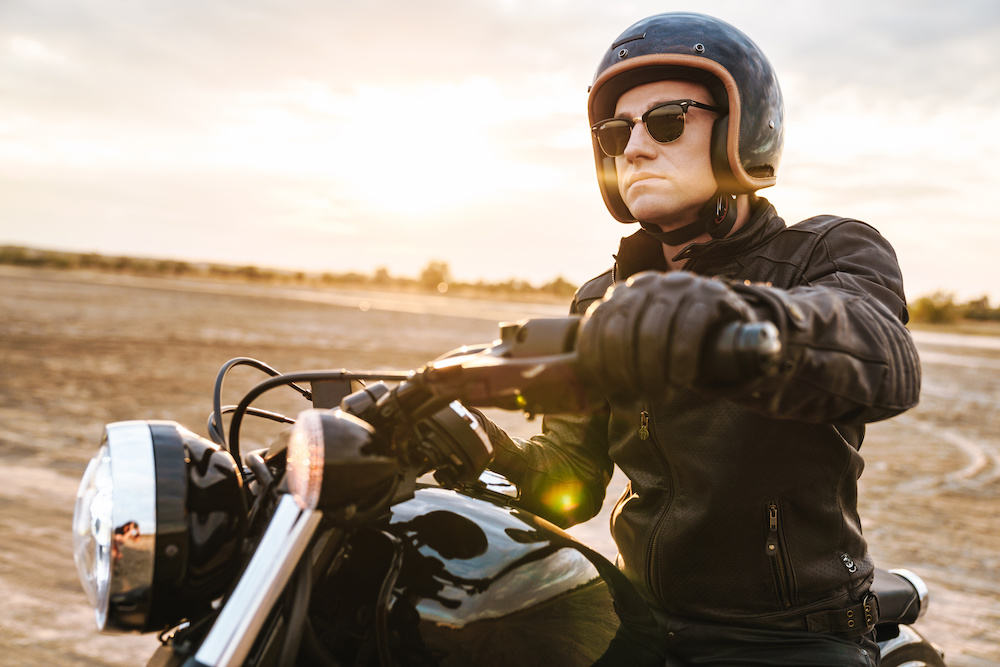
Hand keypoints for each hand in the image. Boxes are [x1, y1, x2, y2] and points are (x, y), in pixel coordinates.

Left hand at [576, 271, 756, 396]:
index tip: (608, 389)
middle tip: (639, 396)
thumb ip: (613, 368)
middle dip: (626, 368)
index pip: (599, 323)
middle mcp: (647, 283)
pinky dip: (681, 357)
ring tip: (660, 395)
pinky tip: (681, 379)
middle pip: (623, 327)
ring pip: (655, 328)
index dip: (599, 359)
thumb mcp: (637, 351)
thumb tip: (589, 399)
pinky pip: (689, 326)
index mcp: (622, 293)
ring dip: (653, 368)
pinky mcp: (709, 294)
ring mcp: (678, 285)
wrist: (723, 331)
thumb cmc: (671, 346)